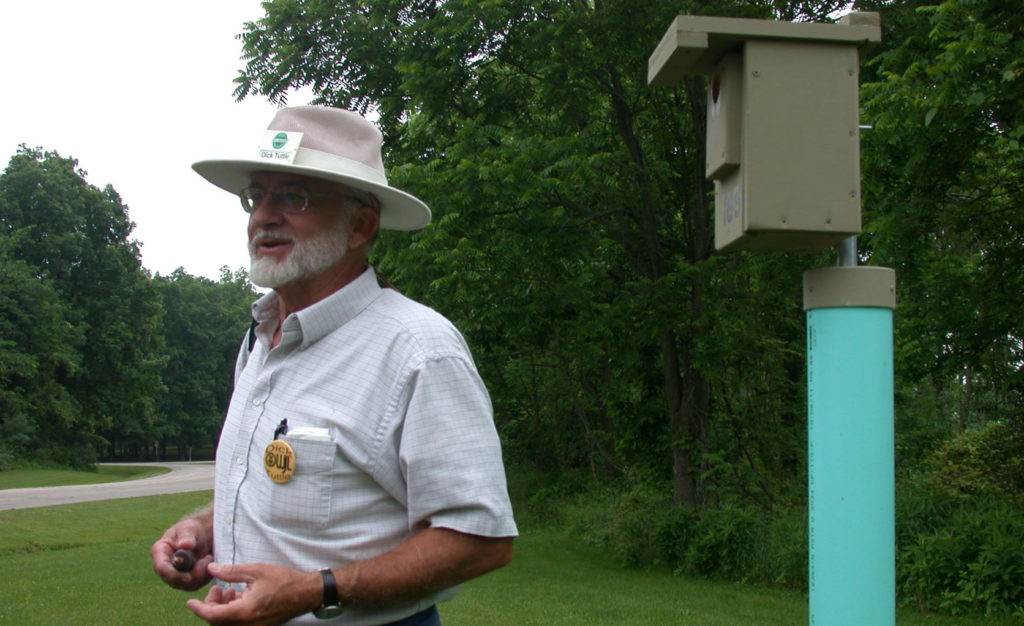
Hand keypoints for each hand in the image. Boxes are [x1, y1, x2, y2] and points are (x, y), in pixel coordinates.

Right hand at [151, 512, 213, 590]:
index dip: (172, 574)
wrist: (201, 536)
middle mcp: (164, 567)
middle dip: (192, 574)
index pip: (160, 567)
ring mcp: (174, 575)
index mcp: (159, 551)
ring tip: (208, 557)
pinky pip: (196, 585)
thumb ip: (187, 536)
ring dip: (201, 573)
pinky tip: (209, 562)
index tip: (188, 576)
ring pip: (186, 585)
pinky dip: (205, 576)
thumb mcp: (190, 529)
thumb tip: (184, 545)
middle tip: (207, 559)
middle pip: (173, 580)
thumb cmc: (191, 530)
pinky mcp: (186, 581)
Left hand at [187, 562, 320, 625]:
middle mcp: (247, 624)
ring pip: (227, 624)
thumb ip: (231, 572)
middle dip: (211, 606)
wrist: (307, 593)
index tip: (191, 601)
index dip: (199, 608)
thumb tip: (212, 568)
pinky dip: (232, 612)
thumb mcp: (256, 571)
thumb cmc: (284, 580)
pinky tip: (239, 596)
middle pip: (217, 622)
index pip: (212, 615)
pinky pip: (239, 624)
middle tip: (216, 588)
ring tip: (229, 590)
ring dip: (222, 609)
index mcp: (244, 611)